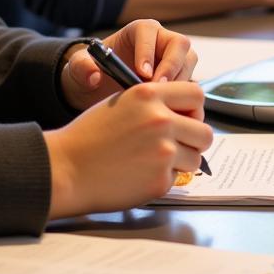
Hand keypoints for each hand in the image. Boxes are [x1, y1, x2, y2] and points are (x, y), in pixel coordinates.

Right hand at [44, 82, 211, 217]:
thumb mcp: (122, 103)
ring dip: (182, 161)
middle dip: (194, 139)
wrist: (68, 167)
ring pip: (196, 157)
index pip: (196, 94)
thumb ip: (154, 104)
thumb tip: (183, 113)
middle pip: (205, 130)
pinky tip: (141, 174)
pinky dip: (164, 178)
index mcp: (149, 94)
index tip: (187, 117)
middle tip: (179, 144)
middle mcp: (160, 119)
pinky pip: (178, 178)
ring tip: (156, 160)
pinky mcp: (160, 179)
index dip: (194, 108)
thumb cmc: (90, 136)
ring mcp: (162, 151)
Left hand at [60, 19, 196, 111]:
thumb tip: (94, 74)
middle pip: (179, 44)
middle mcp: (160, 41)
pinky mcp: (178, 80)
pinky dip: (183, 97)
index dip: (148, 51)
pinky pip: (189, 84)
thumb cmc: (92, 72)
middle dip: (172, 66)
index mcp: (139, 31)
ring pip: (189, 63)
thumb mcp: (79, 69)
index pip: (150, 32)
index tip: (142, 73)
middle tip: (158, 88)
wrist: (98, 90)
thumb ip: (81, 67)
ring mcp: (172, 60)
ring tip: (164, 101)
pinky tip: (169, 111)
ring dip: (181, 82)